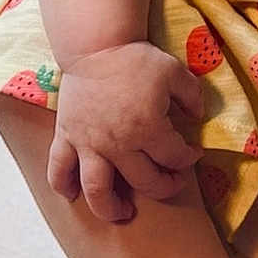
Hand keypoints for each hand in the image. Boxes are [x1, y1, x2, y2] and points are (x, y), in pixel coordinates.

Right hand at [47, 42, 203, 223]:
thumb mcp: (174, 71)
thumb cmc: (135, 58)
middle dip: (164, 186)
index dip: (188, 159)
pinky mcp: (67, 137)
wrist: (95, 45)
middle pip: (144, 181)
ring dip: (110, 208)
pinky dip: (63, 186)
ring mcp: (89, 143)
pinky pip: (59, 169)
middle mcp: (118, 143)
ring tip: (121, 212)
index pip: (174, 157)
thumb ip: (192, 95)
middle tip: (170, 182)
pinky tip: (72, 194)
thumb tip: (198, 116)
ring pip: (97, 190)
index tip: (193, 154)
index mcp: (148, 128)